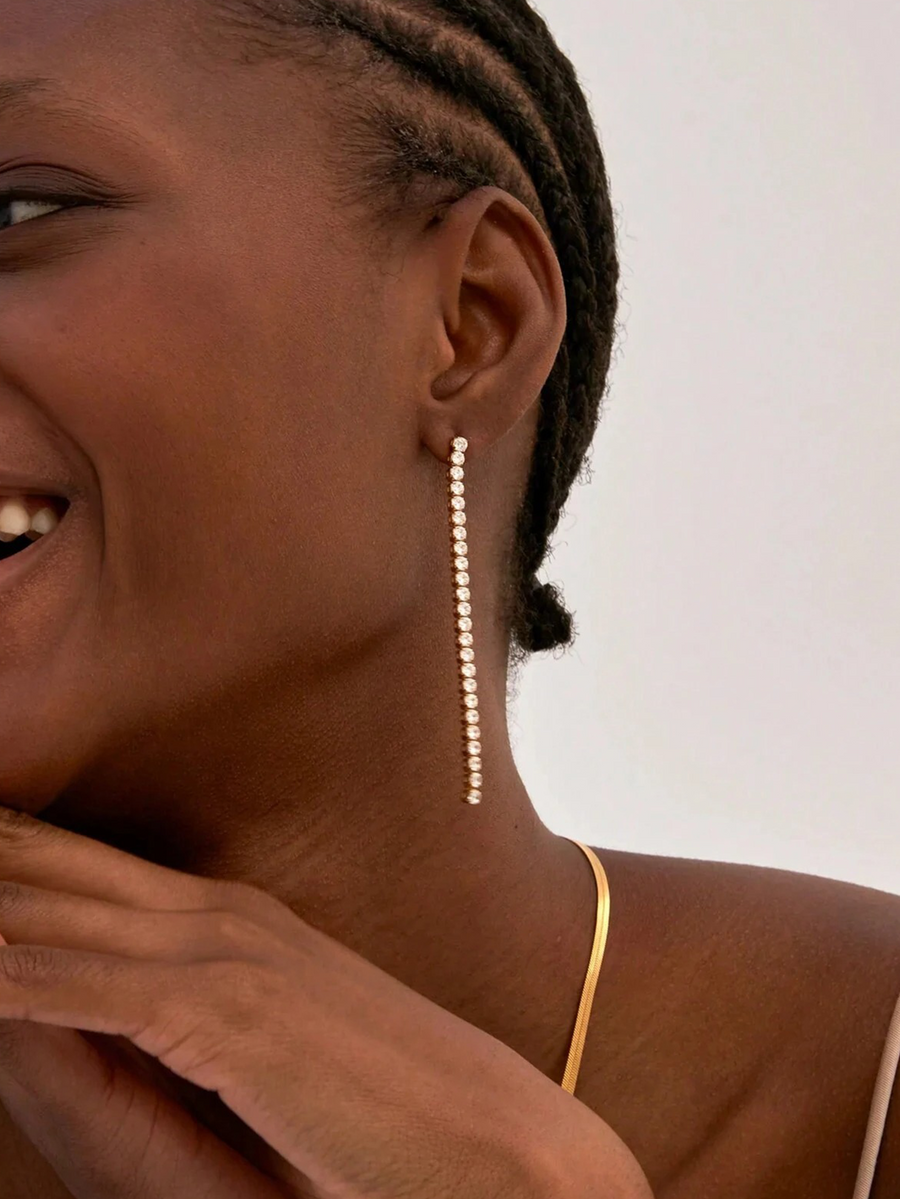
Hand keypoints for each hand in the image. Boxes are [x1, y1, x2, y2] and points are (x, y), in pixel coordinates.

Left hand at [0, 805, 651, 1198]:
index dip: (2, 846)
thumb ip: (135, 1043)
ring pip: (41, 910)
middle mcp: (212, 915)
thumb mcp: (241, 1079)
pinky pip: (72, 984)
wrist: (501, 1158)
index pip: (69, 866)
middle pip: (39, 862)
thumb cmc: (375, 1127)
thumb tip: (34, 1003)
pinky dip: (7, 970)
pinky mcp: (226, 1010)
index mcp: (218, 921)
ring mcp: (221, 953)